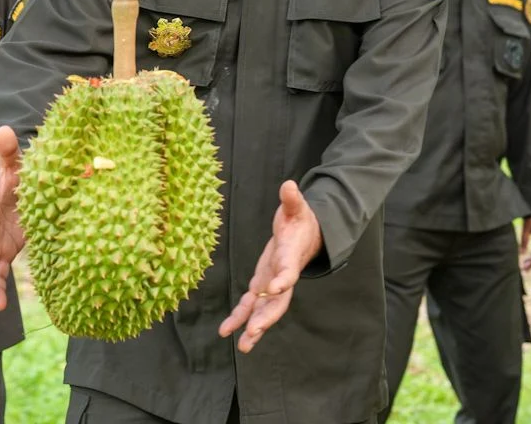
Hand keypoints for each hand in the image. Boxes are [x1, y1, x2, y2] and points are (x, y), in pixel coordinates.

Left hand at [218, 180, 322, 353]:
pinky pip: (250, 306)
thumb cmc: (299, 220)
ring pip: (264, 310)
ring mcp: (272, 284)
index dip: (284, 279)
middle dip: (266, 317)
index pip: (289, 270)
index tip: (275, 287)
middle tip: (255, 331)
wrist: (304, 236)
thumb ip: (293, 199)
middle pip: (278, 301)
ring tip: (244, 345)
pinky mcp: (261, 285)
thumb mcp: (297, 208)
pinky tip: (227, 331)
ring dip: (254, 327)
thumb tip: (289, 185)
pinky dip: (239, 318)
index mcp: (291, 256)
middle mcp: (283, 276)